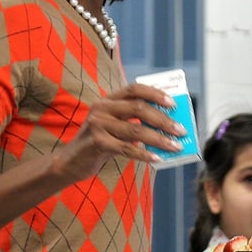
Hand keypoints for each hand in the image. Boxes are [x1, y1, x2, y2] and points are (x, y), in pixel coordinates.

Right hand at [51, 83, 183, 181]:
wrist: (70, 162)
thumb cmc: (99, 144)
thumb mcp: (114, 128)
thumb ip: (133, 123)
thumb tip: (167, 127)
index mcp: (107, 100)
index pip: (134, 88)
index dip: (155, 93)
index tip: (173, 104)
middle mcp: (101, 108)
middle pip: (139, 108)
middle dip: (163, 119)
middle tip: (181, 130)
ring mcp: (98, 124)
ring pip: (136, 129)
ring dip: (160, 139)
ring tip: (175, 146)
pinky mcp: (97, 142)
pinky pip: (127, 148)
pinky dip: (145, 153)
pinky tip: (157, 158)